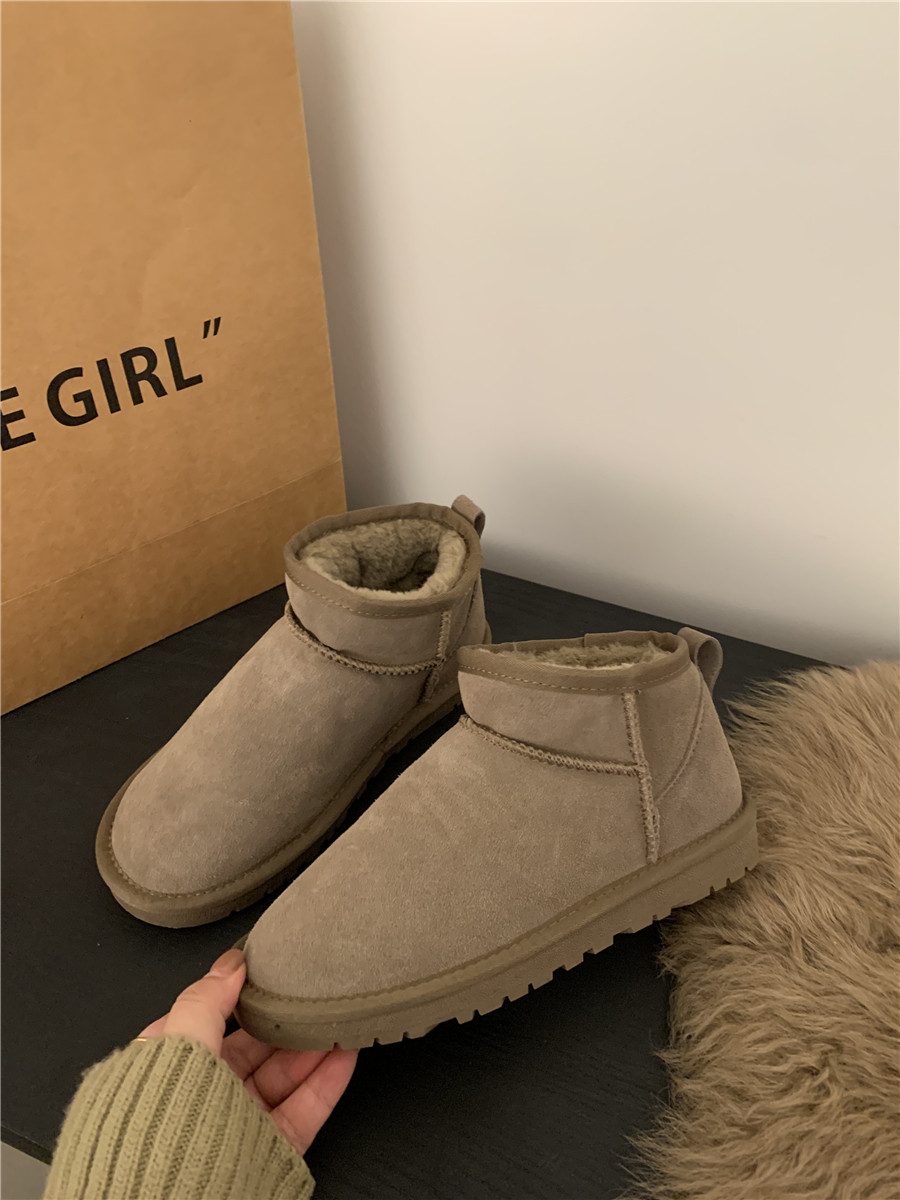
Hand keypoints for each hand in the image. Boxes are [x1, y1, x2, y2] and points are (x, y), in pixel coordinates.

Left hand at [138, 947, 356, 1155]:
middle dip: (283, 1021)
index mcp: (166, 1071)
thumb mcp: (178, 1048)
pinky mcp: (267, 1151)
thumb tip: (229, 965)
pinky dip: (327, 1082)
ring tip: (338, 1016)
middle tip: (311, 993)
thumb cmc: (158, 1135)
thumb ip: (204, 1002)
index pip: (206, 1020)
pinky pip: (302, 1110)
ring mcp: (236, 1125)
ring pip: (282, 1077)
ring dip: (312, 1047)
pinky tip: (345, 1054)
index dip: (236, 994)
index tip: (267, 971)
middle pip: (252, 1048)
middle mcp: (200, 1099)